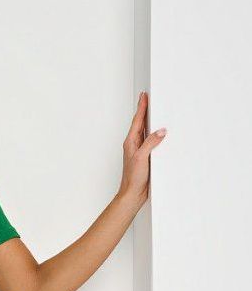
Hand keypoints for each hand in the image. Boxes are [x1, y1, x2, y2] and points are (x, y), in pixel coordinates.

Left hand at [118, 90, 165, 208]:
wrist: (132, 195)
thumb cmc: (132, 179)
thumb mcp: (141, 158)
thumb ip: (150, 143)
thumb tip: (160, 130)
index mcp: (131, 142)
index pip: (137, 121)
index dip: (141, 107)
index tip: (144, 95)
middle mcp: (134, 145)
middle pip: (140, 124)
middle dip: (144, 111)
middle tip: (147, 99)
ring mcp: (139, 152)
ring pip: (145, 132)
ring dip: (149, 122)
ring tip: (153, 112)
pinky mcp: (145, 158)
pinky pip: (150, 142)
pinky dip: (154, 135)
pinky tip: (159, 135)